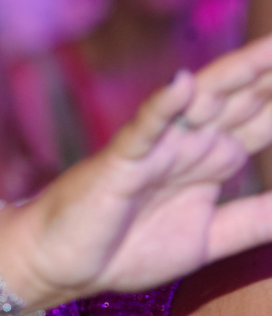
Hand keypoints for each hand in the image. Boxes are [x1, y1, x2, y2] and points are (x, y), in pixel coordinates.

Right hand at [0, 34, 271, 309]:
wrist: (63, 263)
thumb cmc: (126, 247)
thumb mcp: (208, 239)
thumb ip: (254, 220)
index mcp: (211, 160)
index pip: (261, 121)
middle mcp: (188, 145)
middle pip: (239, 103)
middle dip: (269, 79)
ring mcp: (155, 150)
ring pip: (198, 105)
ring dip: (231, 78)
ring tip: (266, 52)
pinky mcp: (120, 162)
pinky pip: (143, 130)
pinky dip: (162, 107)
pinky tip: (183, 84)